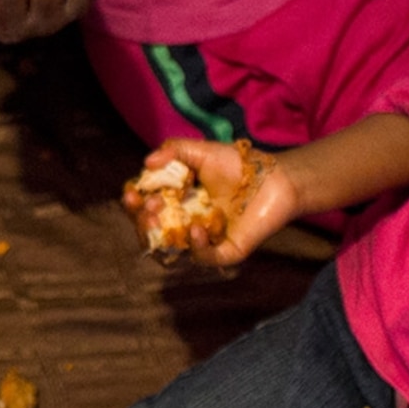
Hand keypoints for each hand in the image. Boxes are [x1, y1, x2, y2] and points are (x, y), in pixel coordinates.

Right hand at [124, 138, 300, 266]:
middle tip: (148, 206)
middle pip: (152, 233)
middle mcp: (186, 223)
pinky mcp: (225, 251)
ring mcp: (205, 240)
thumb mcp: (201, 151)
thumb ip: (174, 150)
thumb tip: (146, 163)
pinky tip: (196, 228)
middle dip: (142, 221)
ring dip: (160, 237)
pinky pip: (204, 256)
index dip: (134, 204)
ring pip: (172, 250)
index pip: (146, 208)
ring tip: (158, 218)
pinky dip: (197, 246)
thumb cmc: (240, 165)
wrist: (276, 177)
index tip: (132, 193)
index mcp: (177, 202)